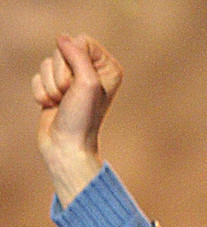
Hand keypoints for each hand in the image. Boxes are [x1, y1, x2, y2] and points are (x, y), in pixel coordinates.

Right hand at [31, 34, 122, 206]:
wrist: (68, 146)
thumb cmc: (83, 118)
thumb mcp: (87, 83)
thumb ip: (78, 55)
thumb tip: (62, 38)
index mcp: (108, 68)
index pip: (82, 40)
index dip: (74, 58)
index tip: (82, 83)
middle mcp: (91, 71)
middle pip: (62, 50)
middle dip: (61, 74)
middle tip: (70, 96)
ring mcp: (71, 80)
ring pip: (47, 63)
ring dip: (51, 86)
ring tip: (63, 103)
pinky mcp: (54, 88)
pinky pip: (37, 77)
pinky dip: (41, 93)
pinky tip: (53, 107)